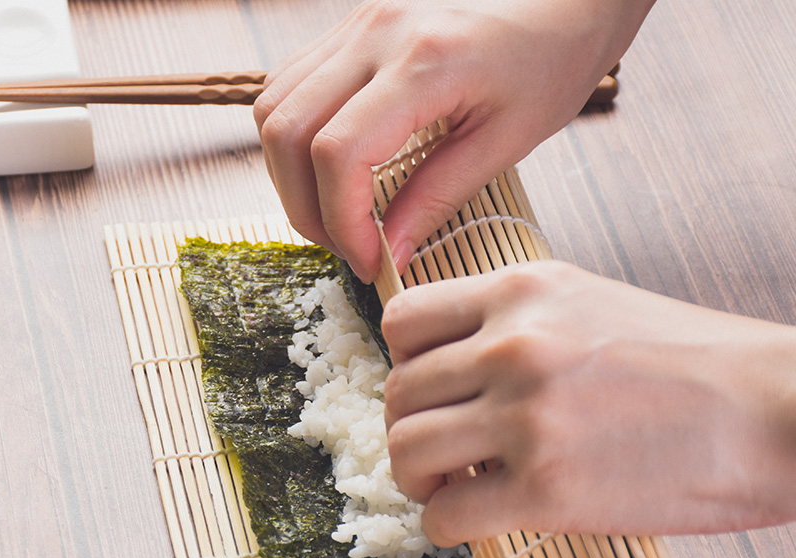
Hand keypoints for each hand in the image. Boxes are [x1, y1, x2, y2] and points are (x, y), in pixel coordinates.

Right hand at [254, 0, 653, 280]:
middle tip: (347, 247)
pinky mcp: (351, 30)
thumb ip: (438, 198)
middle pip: (288, 132)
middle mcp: (374, 33)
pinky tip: (330, 170)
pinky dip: (296, 140)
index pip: (340, 154)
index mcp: (423, 62)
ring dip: (292, 176)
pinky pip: (290, 87)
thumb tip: (389, 253)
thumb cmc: (551, 60)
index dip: (342, 224)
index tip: (370, 262)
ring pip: (275, 108)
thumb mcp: (506, 141)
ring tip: (335, 214)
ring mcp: (355, 25)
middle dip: (306, 209)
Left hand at [382, 262, 795, 545]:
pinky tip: (474, 521)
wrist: (772, 410)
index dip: (404, 363)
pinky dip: (444, 525)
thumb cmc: (690, 360)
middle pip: (397, 392)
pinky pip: (444, 514)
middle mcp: (511, 346)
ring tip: (451, 487)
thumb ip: (514, 324)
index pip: (401, 319)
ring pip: (405, 450)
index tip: (430, 392)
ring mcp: (525, 416)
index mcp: (520, 291)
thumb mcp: (589, 304)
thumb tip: (455, 366)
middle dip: (408, 427)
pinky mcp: (546, 488)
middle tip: (441, 451)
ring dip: (417, 478)